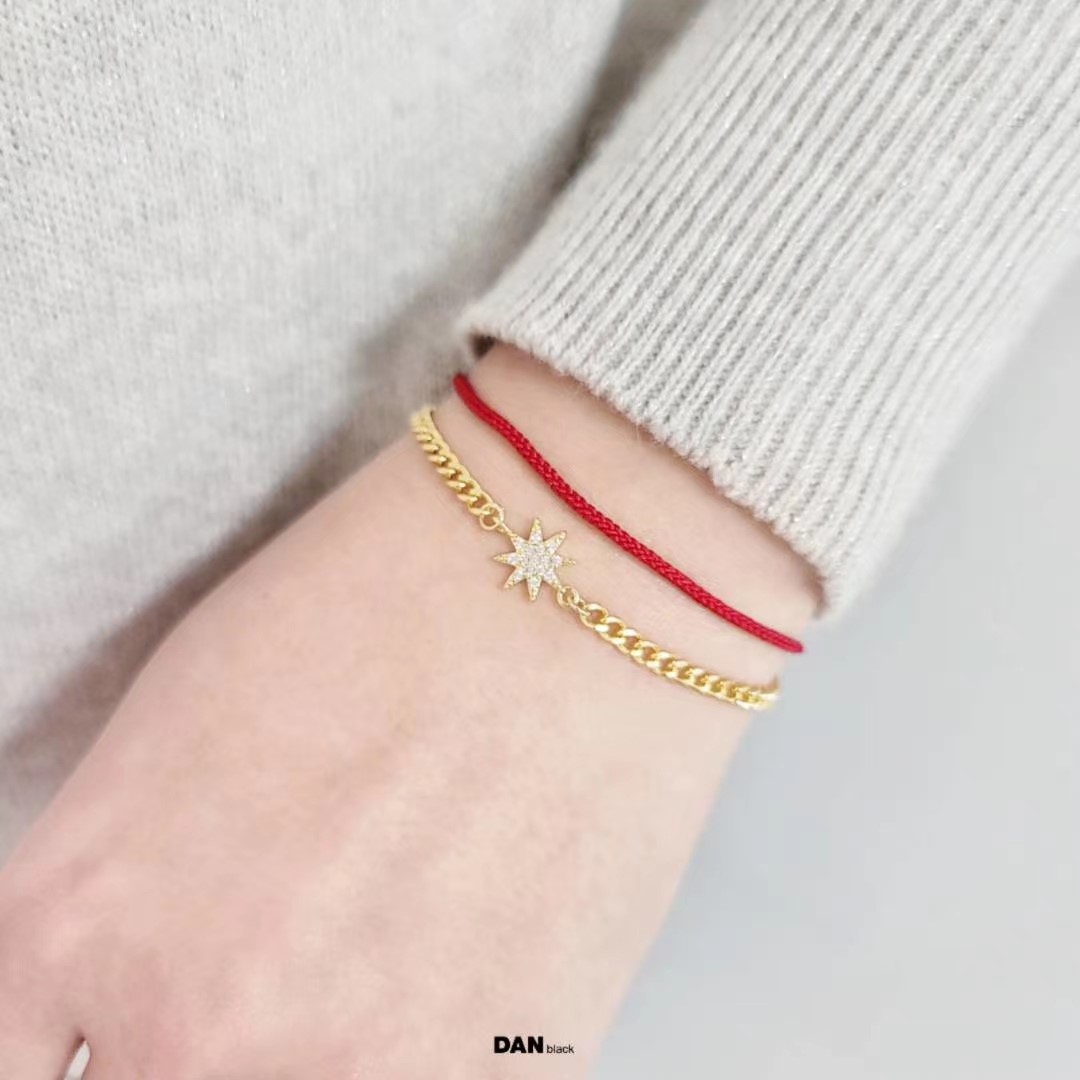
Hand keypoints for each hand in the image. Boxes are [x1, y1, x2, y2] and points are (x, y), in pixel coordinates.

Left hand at [0, 348, 815, 1077]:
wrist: (569, 584)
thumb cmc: (382, 601)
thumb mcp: (175, 722)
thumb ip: (127, 882)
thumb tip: (149, 961)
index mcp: (81, 920)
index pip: (11, 1068)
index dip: (71, 1054)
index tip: (119, 1032)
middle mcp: (192, 1028)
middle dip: (206, 1039)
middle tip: (289, 959)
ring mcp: (349, 1072)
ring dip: (326, 1048)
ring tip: (388, 938)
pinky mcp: (496, 1079)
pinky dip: (429, 1047)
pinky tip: (461, 946)